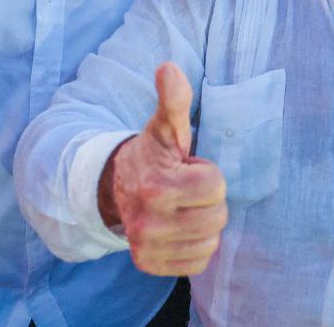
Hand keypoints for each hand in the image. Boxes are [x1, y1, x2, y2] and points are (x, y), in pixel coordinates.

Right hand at [98, 63, 227, 275]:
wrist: (118, 186)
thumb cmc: (152, 153)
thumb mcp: (166, 125)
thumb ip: (174, 100)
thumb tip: (168, 68)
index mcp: (156, 186)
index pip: (215, 187)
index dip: (208, 174)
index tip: (189, 168)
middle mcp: (148, 223)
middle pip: (216, 217)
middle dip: (209, 199)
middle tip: (187, 187)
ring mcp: (147, 247)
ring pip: (209, 241)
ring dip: (204, 222)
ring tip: (183, 206)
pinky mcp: (149, 265)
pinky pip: (198, 261)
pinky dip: (196, 244)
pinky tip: (180, 226)